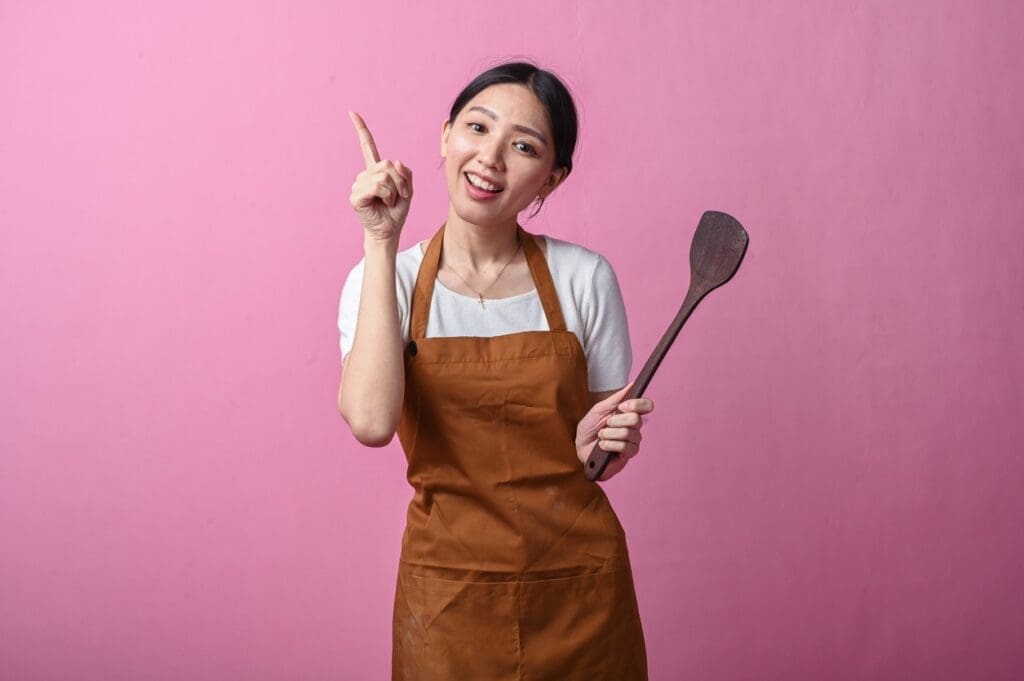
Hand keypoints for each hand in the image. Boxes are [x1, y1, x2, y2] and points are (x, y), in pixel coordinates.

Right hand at [348, 111, 412, 243]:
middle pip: (387, 164)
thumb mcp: (408, 189)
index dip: (361, 130)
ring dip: (394, 191)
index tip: (352, 113)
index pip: (367, 147)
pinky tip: (383, 204)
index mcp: (375, 171)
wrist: (389, 231)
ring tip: (390, 202)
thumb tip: (394, 163)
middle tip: (399, 196)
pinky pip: (377, 186)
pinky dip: (387, 196)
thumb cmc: (396, 212)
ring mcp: (358, 184)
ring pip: (383, 176)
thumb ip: (404, 172)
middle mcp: (364, 175)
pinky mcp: (355, 196)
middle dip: (399, 181)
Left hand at [575, 381, 654, 480]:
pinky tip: (602, 446)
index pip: (646, 405)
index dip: (636, 404)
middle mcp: (635, 427)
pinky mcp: (629, 454)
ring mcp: (634, 441)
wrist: (579, 447)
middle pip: (636, 419)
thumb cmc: (590, 428)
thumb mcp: (599, 409)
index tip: (621, 406)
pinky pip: (625, 447)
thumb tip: (631, 384)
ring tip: (601, 436)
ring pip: (627, 433)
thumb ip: (616, 398)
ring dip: (608, 434)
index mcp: (629, 413)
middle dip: (615, 421)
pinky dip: (609, 444)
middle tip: (606, 424)